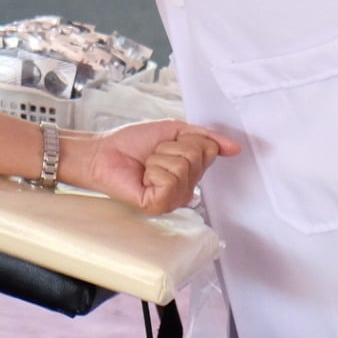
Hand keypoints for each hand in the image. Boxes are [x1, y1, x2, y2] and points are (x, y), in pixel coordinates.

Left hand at [62, 120, 240, 214]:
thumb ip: (206, 137)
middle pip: (196, 158)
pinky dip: (153, 171)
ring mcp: (172, 200)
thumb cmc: (133, 143)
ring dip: (159, 159)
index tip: (167, 144)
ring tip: (146, 166)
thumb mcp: (174, 131)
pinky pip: (169, 182)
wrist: (104, 152)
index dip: (186, 140)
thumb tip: (234, 147)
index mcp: (191, 173)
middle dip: (171, 148)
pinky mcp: (158, 206)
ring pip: (183, 169)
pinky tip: (144, 177)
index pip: (208, 150)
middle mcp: (185, 189)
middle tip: (154, 155)